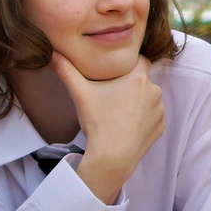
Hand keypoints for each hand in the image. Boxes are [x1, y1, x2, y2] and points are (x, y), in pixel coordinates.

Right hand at [54, 53, 166, 202]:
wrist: (113, 157)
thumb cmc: (98, 123)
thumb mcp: (80, 94)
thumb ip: (66, 71)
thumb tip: (50, 53)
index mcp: (138, 78)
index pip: (140, 59)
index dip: (129, 63)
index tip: (117, 72)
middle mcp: (154, 91)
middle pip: (143, 80)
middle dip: (131, 85)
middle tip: (113, 96)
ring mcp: (160, 110)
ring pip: (149, 99)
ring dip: (139, 102)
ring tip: (119, 112)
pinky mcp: (160, 127)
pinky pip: (153, 117)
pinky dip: (143, 119)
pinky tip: (128, 125)